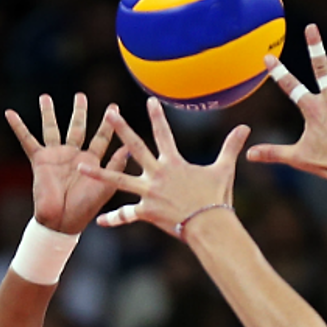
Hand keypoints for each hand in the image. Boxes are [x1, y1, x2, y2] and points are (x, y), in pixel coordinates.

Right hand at [6, 93, 127, 233]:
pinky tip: (10, 113)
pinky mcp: (40, 160)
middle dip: (78, 112)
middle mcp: (73, 155)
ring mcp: (56, 156)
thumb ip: (116, 165)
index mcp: (91, 161)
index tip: (114, 106)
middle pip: (76, 128)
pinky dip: (18, 127)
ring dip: (48, 114)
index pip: (101, 137)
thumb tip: (130, 148)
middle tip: (80, 96)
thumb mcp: (106, 185)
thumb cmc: (86, 207)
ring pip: (52, 129)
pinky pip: (27, 140)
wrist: (62, 220)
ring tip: (45, 97)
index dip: (108, 124)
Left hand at [77, 97, 249, 237]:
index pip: (163, 134)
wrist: (211, 226)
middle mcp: (157, 175)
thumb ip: (231, 147)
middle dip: (121, 129)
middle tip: (108, 114)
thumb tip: (246, 128)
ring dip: (98, 173)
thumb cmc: (217, 199)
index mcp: (174, 163)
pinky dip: (114, 219)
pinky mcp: (146, 212)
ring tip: (80, 166)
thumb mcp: (224, 170)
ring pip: (118, 180)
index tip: (148, 100)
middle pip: (135, 147)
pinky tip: (99, 221)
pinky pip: (127, 215)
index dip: (156, 116)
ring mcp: (149, 193)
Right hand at [246, 24, 326, 182]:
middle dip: (314, 46)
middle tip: (311, 27)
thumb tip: (248, 155)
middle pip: (320, 67)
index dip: (278, 72)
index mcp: (312, 108)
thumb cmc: (326, 163)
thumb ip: (272, 153)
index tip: (268, 56)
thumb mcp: (296, 157)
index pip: (290, 86)